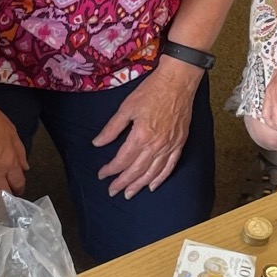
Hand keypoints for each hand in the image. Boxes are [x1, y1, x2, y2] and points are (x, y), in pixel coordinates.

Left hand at [94, 59, 198, 197]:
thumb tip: (97, 143)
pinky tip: (152, 186)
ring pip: (152, 173)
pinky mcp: (179, 144)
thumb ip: (112, 128)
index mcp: (140, 136)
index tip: (102, 174)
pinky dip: (161, 178)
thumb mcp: (126, 108)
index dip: (110, 169)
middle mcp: (155, 145)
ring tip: (129, 194)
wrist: (177, 82)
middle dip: (122, 183)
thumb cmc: (151, 91)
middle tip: (112, 192)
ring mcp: (169, 146)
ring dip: (139, 185)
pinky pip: (170, 166)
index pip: (122, 160)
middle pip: (136, 170)